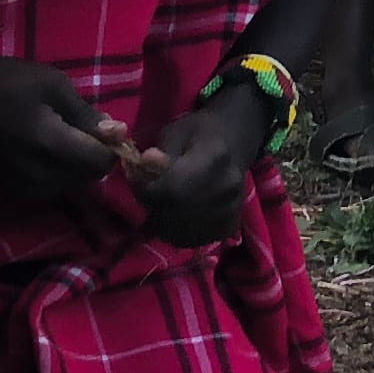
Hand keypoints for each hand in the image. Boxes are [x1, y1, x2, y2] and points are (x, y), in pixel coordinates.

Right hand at [0, 44, 131, 201]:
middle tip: (79, 127)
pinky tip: (46, 149)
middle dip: (92, 156)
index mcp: (49, 146)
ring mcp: (22, 186)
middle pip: (86, 177)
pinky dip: (56, 171)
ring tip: (61, 135)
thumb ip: (86, 114)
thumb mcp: (54, 85)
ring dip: (75, 165)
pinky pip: (49, 187)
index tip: (103, 127)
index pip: (99, 163)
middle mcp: (37, 175)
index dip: (109, 146)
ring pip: (69, 185)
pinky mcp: (11, 189)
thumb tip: (119, 133)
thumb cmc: (7, 82)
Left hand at [136, 83, 268, 247]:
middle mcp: (228, 187)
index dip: (147, 192)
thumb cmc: (199, 133)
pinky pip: (195, 240)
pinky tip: (179, 215)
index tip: (140, 182)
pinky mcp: (231, 225)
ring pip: (183, 233)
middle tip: (151, 194)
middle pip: (177, 214)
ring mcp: (232, 209)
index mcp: (215, 157)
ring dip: (164, 223)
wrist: (233, 142)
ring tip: (164, 203)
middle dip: (153, 207)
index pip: (172, 190)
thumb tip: (146, 162)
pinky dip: (180, 232)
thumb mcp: (175, 132)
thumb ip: (161, 151)